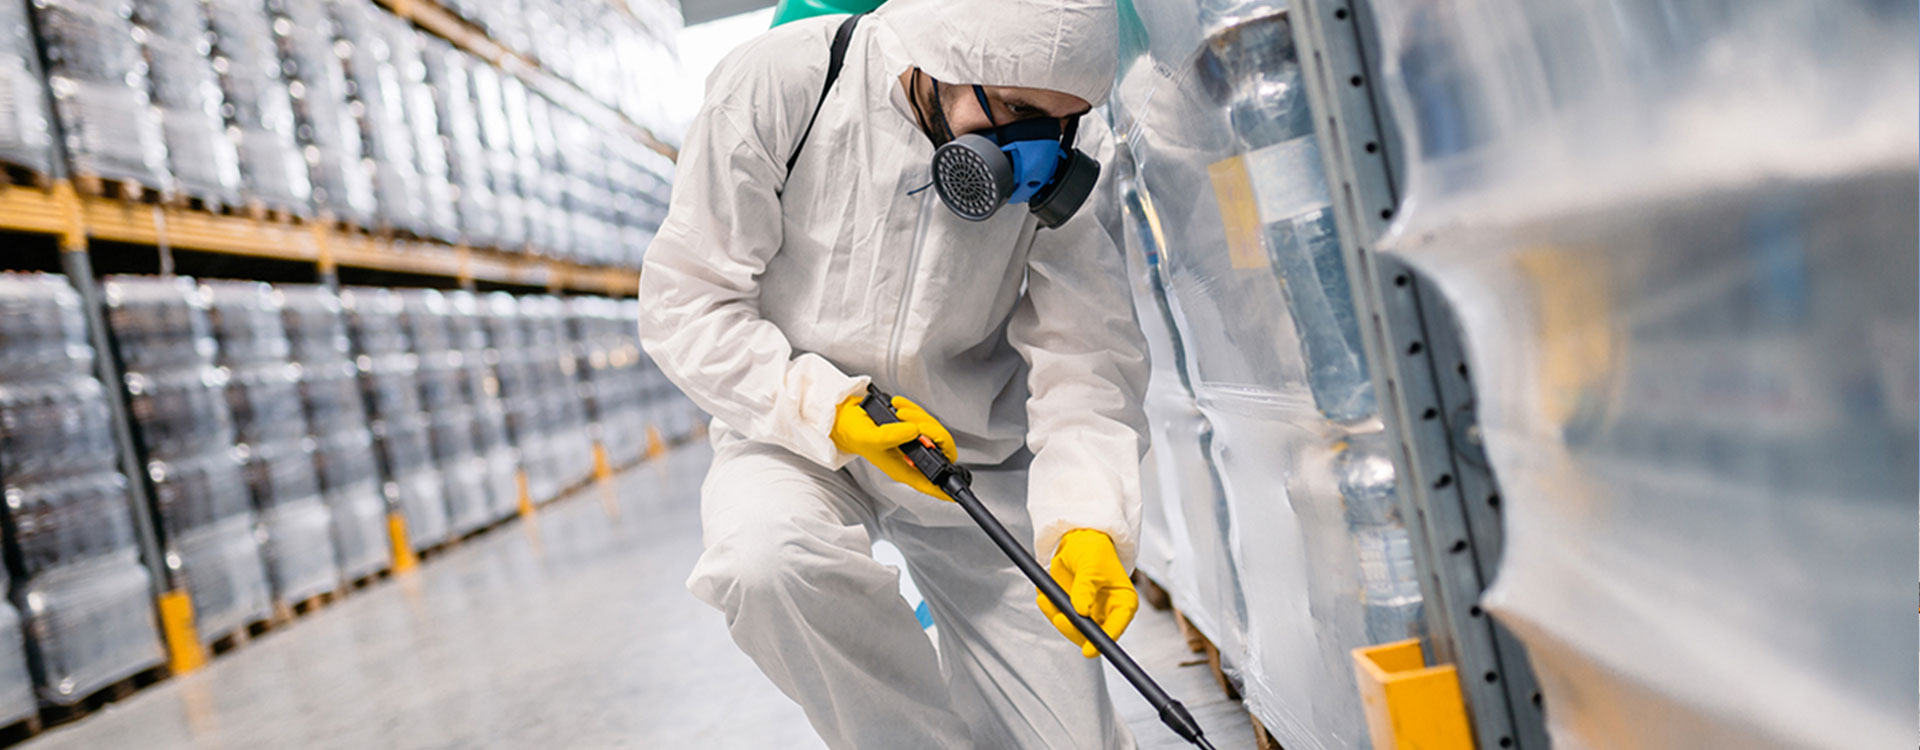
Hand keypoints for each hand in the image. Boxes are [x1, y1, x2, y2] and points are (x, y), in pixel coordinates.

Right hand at [830, 394, 958, 499]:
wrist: (846, 417)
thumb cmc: (854, 433)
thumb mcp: (871, 438)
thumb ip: (892, 436)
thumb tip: (915, 432)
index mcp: (902, 469)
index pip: (929, 483)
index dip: (945, 489)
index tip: (957, 492)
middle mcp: (910, 459)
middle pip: (940, 450)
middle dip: (931, 432)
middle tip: (912, 423)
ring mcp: (912, 443)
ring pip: (934, 431)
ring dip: (918, 416)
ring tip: (898, 413)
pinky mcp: (912, 428)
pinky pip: (924, 418)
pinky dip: (913, 409)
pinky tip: (897, 407)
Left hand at [1038, 529, 1136, 657]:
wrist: (1077, 540)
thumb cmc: (1094, 549)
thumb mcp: (1091, 565)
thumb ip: (1086, 587)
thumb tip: (1081, 609)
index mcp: (1123, 602)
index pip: (1117, 627)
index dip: (1103, 640)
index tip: (1089, 649)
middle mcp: (1107, 611)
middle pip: (1092, 634)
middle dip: (1073, 628)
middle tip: (1060, 617)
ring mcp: (1088, 612)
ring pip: (1072, 628)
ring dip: (1056, 616)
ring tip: (1047, 598)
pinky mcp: (1071, 609)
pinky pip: (1058, 616)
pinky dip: (1049, 608)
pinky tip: (1045, 595)